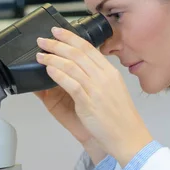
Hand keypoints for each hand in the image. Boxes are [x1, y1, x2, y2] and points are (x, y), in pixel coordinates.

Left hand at [36, 27, 152, 166]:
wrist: (128, 137)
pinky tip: (49, 70)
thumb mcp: (111, 91)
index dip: (71, 37)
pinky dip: (58, 74)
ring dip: (53, 58)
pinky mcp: (89, 103)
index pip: (88, 48)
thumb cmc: (120, 118)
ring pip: (72, 66)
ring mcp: (97, 89)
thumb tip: (74, 68)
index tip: (58, 31)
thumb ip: (95, 79)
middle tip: (43, 40)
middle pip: (77, 53)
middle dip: (57, 44)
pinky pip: (71, 84)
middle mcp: (104, 77)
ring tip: (40, 55)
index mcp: (110, 72)